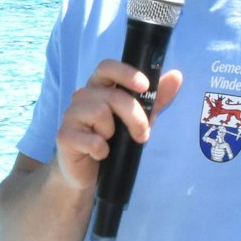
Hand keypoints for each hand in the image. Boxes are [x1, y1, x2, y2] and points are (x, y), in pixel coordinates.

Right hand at [50, 60, 183, 191]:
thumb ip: (155, 98)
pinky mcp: (64, 136)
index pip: (107, 67)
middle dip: (134, 115)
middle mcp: (82, 96)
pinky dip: (101, 150)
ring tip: (112, 143)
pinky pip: (91, 139)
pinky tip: (100, 154)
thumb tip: (176, 76)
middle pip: (111, 95)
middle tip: (143, 134)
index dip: (125, 72)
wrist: (89, 173)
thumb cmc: (114, 141)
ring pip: (99, 112)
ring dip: (114, 133)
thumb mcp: (140, 118)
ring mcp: (70, 115)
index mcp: (99, 87)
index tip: (144, 85)